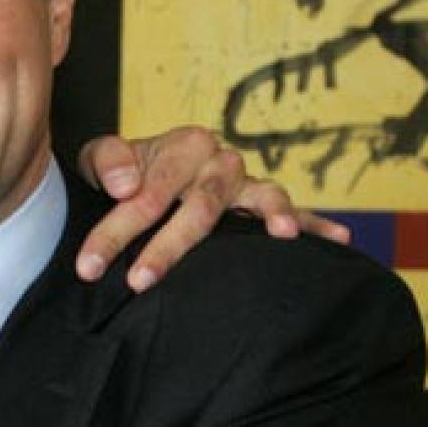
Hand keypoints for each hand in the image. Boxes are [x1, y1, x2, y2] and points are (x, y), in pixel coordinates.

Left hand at [74, 127, 349, 292]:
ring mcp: (248, 183)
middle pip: (199, 206)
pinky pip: (299, 214)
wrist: (143, 174)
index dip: (113, 232)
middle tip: (139, 282)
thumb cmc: (121, 172)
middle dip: (167, 246)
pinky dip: (317, 226)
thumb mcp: (100, 158)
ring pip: (258, 201)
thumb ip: (108, 161)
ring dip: (271, 216)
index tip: (88, 267)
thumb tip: (126, 184)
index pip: (146, 193)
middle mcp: (221, 161)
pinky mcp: (264, 205)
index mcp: (183, 144)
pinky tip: (339, 241)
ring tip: (281, 234)